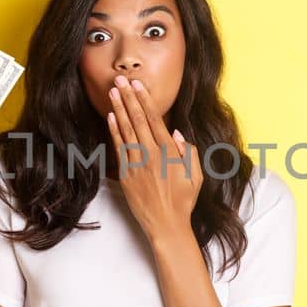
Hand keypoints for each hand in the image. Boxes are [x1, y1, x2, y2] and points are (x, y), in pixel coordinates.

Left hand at [106, 75, 202, 240]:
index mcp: (169, 153)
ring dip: (119, 109)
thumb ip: (188, 151)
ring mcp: (137, 165)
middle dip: (129, 98)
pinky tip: (110, 117)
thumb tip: (176, 131)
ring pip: (126, 131)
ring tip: (113, 92)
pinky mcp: (126, 176)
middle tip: (121, 80)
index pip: (155, 120)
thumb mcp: (195, 175)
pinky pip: (119, 149)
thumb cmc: (184, 200)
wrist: (167, 225)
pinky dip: (114, 131)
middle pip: (138, 120)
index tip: (138, 85)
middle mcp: (151, 155)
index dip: (145, 100)